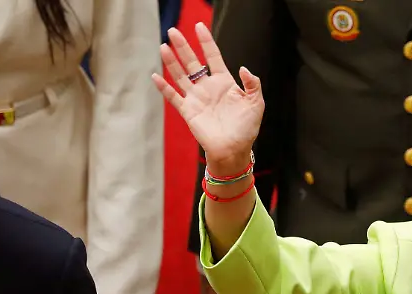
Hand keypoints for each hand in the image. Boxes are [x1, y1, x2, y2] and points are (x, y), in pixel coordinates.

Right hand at [152, 23, 263, 169]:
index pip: (213, 57)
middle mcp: (208, 87)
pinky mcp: (188, 111)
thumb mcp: (256, 103)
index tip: (199, 26)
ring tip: (164, 46)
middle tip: (174, 31)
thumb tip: (243, 68)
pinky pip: (173, 97)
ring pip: (180, 75)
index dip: (206, 41)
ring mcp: (196, 98)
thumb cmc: (247, 128)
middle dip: (183, 46)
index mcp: (224, 82)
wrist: (234, 149)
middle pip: (192, 62)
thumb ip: (252, 84)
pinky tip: (155, 76)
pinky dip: (164, 87)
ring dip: (171, 62)